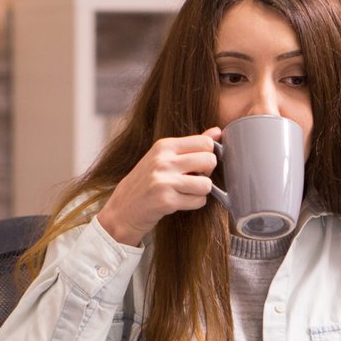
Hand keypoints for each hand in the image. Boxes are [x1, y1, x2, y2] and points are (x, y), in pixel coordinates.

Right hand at [95, 128, 220, 245]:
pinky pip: (199, 201)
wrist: (122, 209)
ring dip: (201, 191)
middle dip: (207, 173)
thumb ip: (191, 144)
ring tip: (186, 192)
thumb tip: (218, 131)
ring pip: (207, 184)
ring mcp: (164, 181)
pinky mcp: (167, 201)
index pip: (206, 142)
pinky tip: (180, 202)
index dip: (207, 155)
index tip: (197, 164)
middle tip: (193, 179)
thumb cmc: (145, 182)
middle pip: (210, 160)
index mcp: (164, 146)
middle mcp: (163, 161)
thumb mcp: (163, 157)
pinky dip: (194, 204)